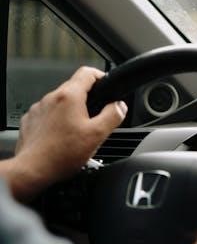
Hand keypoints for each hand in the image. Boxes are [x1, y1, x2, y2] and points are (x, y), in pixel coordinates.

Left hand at [11, 67, 126, 198]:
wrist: (32, 171)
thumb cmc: (61, 154)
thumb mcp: (96, 135)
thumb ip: (112, 116)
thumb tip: (119, 106)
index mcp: (69, 96)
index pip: (87, 72)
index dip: (100, 76)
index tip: (106, 86)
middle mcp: (51, 98)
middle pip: (74, 88)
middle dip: (87, 100)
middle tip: (95, 119)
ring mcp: (38, 109)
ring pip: (60, 103)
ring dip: (70, 112)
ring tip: (77, 133)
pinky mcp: (30, 121)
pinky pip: (47, 115)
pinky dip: (56, 122)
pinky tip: (61, 139)